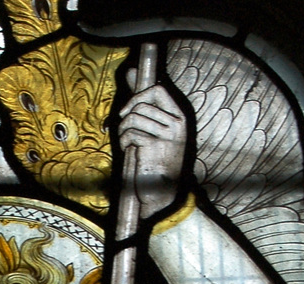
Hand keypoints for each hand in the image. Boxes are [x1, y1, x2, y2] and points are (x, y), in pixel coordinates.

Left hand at [118, 74, 186, 218]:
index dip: (138, 96)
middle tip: (124, 129)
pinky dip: (124, 142)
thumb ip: (143, 100)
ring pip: (134, 118)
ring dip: (124, 131)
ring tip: (127, 142)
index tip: (128, 110)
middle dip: (127, 115)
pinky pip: (131, 133)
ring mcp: (167, 135)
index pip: (158, 89)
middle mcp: (177, 123)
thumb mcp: (154, 129)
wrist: (162, 191)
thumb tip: (131, 71)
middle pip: (142, 103)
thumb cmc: (156, 159)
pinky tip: (128, 151)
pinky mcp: (154, 146)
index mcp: (179, 116)